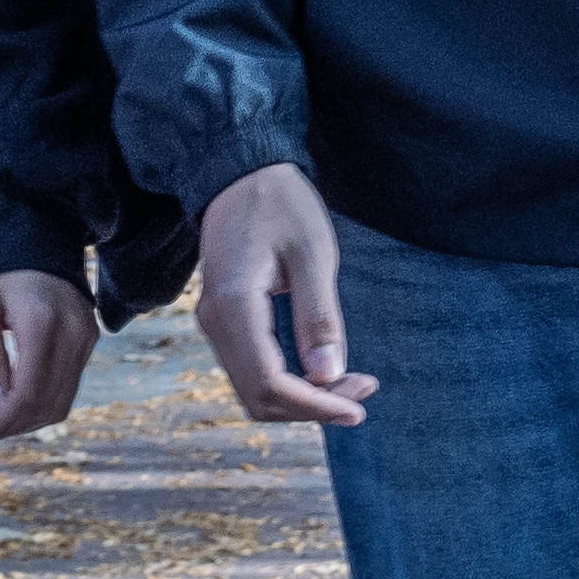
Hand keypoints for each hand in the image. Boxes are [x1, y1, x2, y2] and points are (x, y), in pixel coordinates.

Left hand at [0, 269, 98, 449]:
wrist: (41, 233)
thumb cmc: (2, 268)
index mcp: (42, 322)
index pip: (28, 394)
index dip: (0, 424)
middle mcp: (73, 334)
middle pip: (45, 406)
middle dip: (7, 427)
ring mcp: (87, 338)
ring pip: (60, 404)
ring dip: (23, 421)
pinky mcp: (90, 339)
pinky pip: (66, 387)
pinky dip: (38, 404)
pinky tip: (10, 401)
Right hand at [193, 164, 376, 424]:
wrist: (242, 171)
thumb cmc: (281, 203)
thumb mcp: (312, 253)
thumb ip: (319, 316)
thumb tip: (330, 376)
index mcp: (234, 306)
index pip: (270, 385)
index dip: (315, 406)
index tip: (359, 406)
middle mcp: (215, 322)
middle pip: (259, 397)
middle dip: (312, 406)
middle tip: (363, 391)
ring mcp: (214, 322)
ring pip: (254, 388)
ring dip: (301, 397)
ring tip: (351, 383)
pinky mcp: (224, 319)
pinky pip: (252, 368)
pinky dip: (288, 380)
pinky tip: (322, 368)